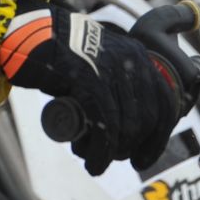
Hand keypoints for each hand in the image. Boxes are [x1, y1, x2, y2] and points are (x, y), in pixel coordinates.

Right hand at [0, 0, 180, 175]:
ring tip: (93, 160)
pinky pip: (107, 125)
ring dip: (113, 153)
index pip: (166, 102)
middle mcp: (131, 60)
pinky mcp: (90, 80)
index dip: (159, 137)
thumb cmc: (64, 57)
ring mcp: (111, 69)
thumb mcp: (101, 64)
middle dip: (133, 147)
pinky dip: (102, 152)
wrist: (33, 36)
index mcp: (138, 56)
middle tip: (112, 158)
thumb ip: (118, 85)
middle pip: (148, 118)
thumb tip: (132, 127)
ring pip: (128, 125)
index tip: (144, 158)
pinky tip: (94, 164)